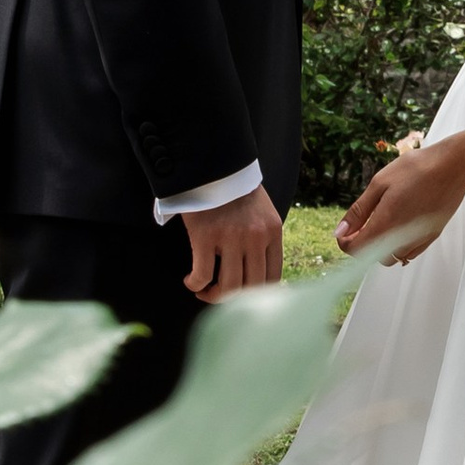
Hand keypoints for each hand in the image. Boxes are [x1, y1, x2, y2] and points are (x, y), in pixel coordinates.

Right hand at [180, 184, 284, 298]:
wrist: (212, 164)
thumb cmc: (234, 190)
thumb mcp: (261, 212)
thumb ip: (264, 238)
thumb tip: (260, 273)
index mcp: (272, 232)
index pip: (273, 278)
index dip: (257, 296)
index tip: (243, 298)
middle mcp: (255, 237)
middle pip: (251, 287)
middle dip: (235, 300)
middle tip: (219, 296)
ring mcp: (231, 238)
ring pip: (229, 287)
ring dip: (214, 296)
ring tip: (204, 291)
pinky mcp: (205, 236)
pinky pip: (202, 275)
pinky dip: (195, 284)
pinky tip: (191, 282)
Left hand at [335, 136, 464, 264]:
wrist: (453, 166)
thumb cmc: (418, 169)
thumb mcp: (379, 183)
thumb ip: (359, 211)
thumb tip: (341, 230)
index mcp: (386, 224)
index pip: (356, 250)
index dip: (345, 242)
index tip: (345, 231)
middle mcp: (402, 238)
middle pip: (373, 257)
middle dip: (363, 244)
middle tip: (363, 222)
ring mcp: (419, 240)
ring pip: (392, 257)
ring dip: (382, 246)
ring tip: (384, 220)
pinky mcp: (431, 237)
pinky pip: (409, 253)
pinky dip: (399, 245)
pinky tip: (401, 224)